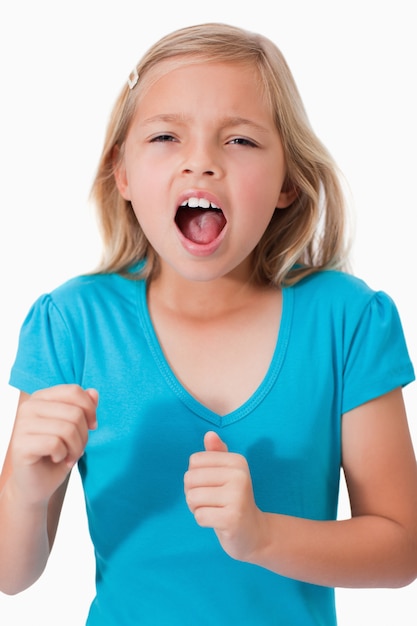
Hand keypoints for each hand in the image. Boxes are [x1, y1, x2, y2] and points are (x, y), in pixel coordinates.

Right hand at [9, 385, 97, 504]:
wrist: (37, 484)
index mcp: (41, 397)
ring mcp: (21, 425)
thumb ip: (83, 408)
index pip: (74, 391)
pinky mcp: (20, 445)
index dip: (90, 410)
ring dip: (76, 448)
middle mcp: (28, 407)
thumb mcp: (75, 428)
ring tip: (69, 456)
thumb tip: (93, 393)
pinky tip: (58, 459)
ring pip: (67, 429)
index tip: (92, 426)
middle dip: (84, 435)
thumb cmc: (57, 453)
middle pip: (74, 412)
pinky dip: (64, 455)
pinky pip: (55, 444)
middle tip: (77, 449)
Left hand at [184, 431, 265, 561]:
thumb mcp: (227, 474)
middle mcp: (240, 475)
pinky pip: (199, 516)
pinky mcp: (232, 518)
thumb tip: (209, 434)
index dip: (195, 475)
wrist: (254, 532)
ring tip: (213, 510)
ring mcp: (237, 497)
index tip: (211, 485)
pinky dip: (203, 521)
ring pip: (193, 498)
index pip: (195, 461)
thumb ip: (216, 454)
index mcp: (237, 461)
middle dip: (193, 493)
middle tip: (211, 501)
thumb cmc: (233, 500)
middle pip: (190, 478)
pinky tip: (217, 521)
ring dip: (197, 508)